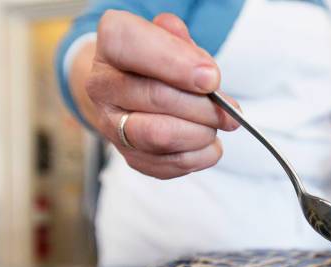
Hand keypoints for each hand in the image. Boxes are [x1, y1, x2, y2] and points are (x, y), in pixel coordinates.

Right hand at [70, 11, 239, 178]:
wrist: (136, 88)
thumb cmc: (160, 61)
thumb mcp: (173, 38)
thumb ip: (186, 45)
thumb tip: (204, 71)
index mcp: (112, 41)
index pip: (133, 46)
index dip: (177, 63)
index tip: (212, 78)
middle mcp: (102, 84)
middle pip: (155, 97)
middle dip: (202, 107)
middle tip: (228, 112)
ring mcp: (111, 125)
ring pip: (160, 136)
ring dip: (201, 134)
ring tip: (216, 126)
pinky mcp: (130, 156)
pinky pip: (170, 164)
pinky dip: (199, 156)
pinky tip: (208, 143)